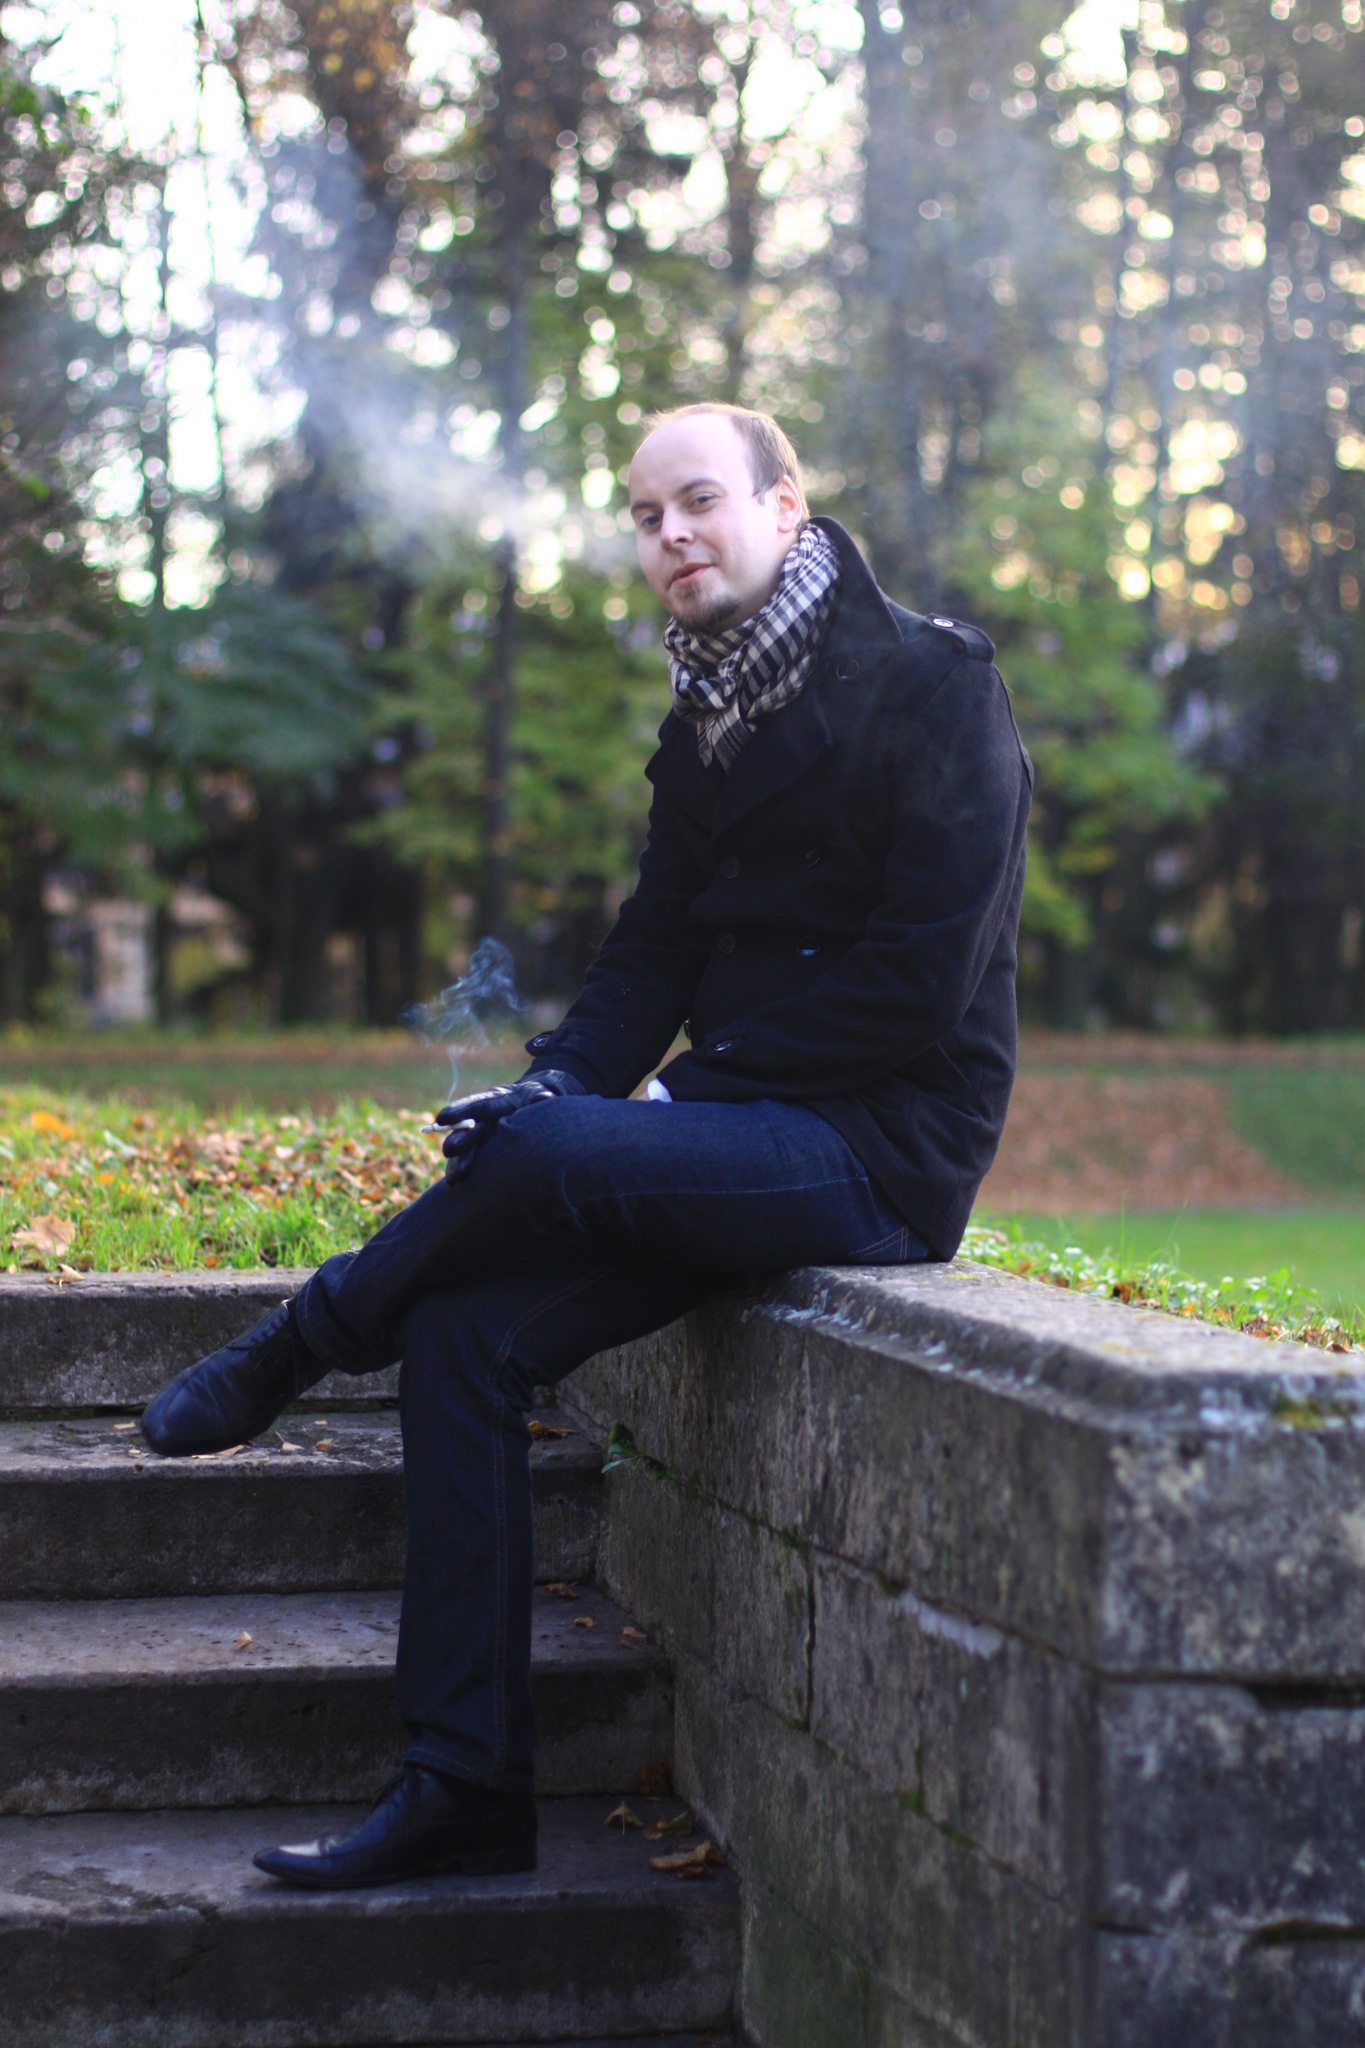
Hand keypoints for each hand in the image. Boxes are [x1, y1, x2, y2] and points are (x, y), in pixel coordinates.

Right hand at [434, 1070, 582, 1179]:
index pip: (479, 1105)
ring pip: (466, 1149)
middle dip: (459, 1140)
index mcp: (496, 1101)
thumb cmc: (535, 1100)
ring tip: (453, 1177)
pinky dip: (462, 1169)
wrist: (533, 1108)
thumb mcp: (539, 1095)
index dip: (460, 1110)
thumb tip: (543, 1098)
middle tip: (448, 1150)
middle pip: (468, 1130)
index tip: (442, 1118)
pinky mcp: (484, 1150)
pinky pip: (470, 1160)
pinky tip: (455, 1182)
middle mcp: (484, 1118)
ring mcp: (482, 1135)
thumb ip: (540, 1098)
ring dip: (459, 1162)